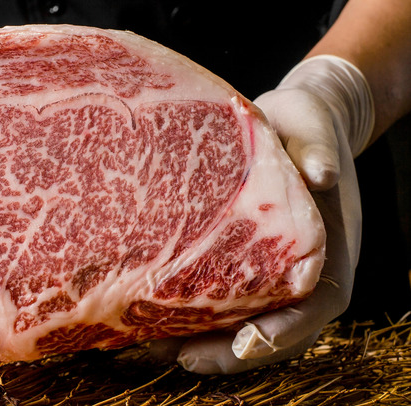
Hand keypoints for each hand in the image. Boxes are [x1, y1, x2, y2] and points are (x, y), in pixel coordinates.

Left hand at [176, 56, 372, 372]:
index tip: (243, 343)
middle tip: (181, 356)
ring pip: (240, 324)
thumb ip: (319, 150)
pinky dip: (192, 314)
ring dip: (202, 340)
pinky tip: (152, 317)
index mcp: (328, 258)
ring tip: (156, 346)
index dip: (278, 334)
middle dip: (226, 351)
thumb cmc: (306, 127)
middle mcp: (298, 277)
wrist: (293, 123)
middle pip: (268, 332)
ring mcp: (269, 275)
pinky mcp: (242, 264)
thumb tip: (319, 175)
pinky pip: (220, 300)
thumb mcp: (314, 131)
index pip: (310, 312)